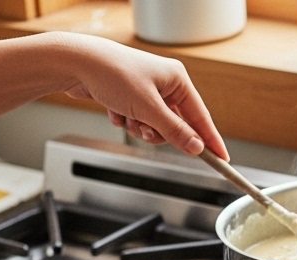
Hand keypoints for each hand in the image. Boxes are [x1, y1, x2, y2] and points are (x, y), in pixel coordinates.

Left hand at [55, 33, 228, 158]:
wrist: (74, 63)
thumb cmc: (111, 74)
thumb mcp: (148, 108)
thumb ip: (174, 131)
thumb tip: (196, 147)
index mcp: (177, 79)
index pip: (201, 117)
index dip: (210, 140)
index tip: (222, 159)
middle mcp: (164, 83)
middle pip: (176, 124)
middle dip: (159, 132)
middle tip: (146, 130)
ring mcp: (146, 89)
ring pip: (154, 125)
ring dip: (140, 128)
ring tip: (127, 118)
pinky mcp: (129, 96)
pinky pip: (137, 120)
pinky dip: (126, 121)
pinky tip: (114, 110)